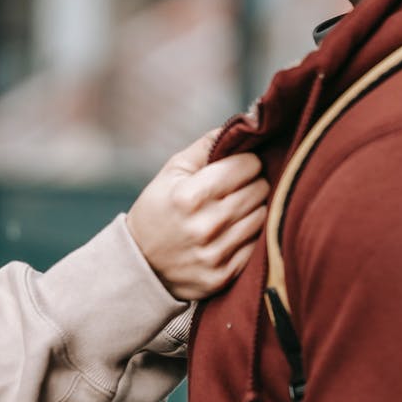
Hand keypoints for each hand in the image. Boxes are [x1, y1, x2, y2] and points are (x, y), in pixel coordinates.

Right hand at [128, 129, 266, 299]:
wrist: (139, 265)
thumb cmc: (158, 210)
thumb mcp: (170, 173)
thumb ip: (204, 147)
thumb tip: (239, 126)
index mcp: (189, 196)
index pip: (245, 167)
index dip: (248, 161)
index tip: (243, 164)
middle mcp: (204, 226)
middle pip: (258, 190)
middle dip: (254, 182)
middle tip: (243, 185)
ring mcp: (214, 254)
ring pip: (262, 217)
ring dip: (255, 208)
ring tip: (239, 206)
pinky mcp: (222, 276)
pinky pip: (256, 245)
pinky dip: (250, 234)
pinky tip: (235, 230)